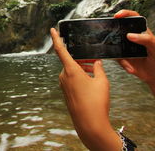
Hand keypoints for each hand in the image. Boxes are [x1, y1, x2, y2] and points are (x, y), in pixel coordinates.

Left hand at [51, 28, 120, 150]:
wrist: (90, 124)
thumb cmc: (96, 102)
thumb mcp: (102, 82)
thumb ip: (99, 68)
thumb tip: (97, 63)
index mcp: (71, 70)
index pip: (61, 50)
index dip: (56, 38)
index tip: (52, 29)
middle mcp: (64, 76)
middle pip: (72, 61)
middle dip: (83, 60)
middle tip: (95, 61)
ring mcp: (64, 85)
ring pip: (73, 70)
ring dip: (84, 69)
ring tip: (97, 73)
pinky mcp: (66, 92)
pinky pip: (72, 79)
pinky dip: (81, 76)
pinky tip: (92, 82)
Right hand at [114, 9, 154, 84]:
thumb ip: (147, 40)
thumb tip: (130, 35)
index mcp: (143, 32)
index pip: (133, 17)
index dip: (125, 13)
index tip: (117, 16)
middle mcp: (133, 38)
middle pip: (119, 29)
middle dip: (113, 32)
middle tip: (110, 36)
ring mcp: (127, 48)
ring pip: (115, 45)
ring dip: (119, 54)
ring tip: (129, 64)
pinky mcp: (123, 58)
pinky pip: (118, 59)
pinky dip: (124, 64)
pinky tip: (132, 69)